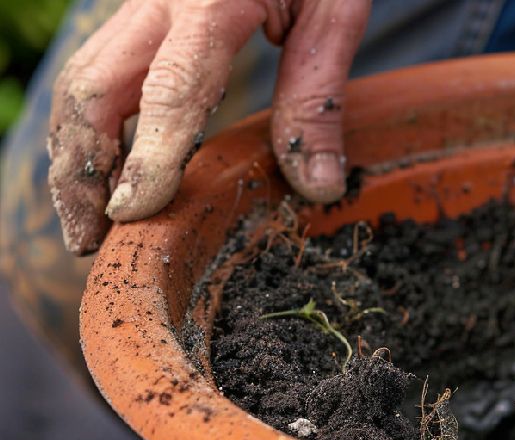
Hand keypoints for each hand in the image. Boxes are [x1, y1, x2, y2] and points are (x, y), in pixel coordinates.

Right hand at [48, 0, 368, 254]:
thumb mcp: (338, 12)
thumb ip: (318, 97)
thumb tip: (315, 187)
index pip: (169, 89)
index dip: (146, 156)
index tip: (133, 215)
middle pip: (93, 88)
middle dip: (84, 169)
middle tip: (93, 240)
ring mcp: (139, 0)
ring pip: (81, 81)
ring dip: (75, 154)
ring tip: (89, 221)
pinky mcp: (140, 8)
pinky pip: (98, 70)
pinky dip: (90, 126)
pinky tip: (102, 171)